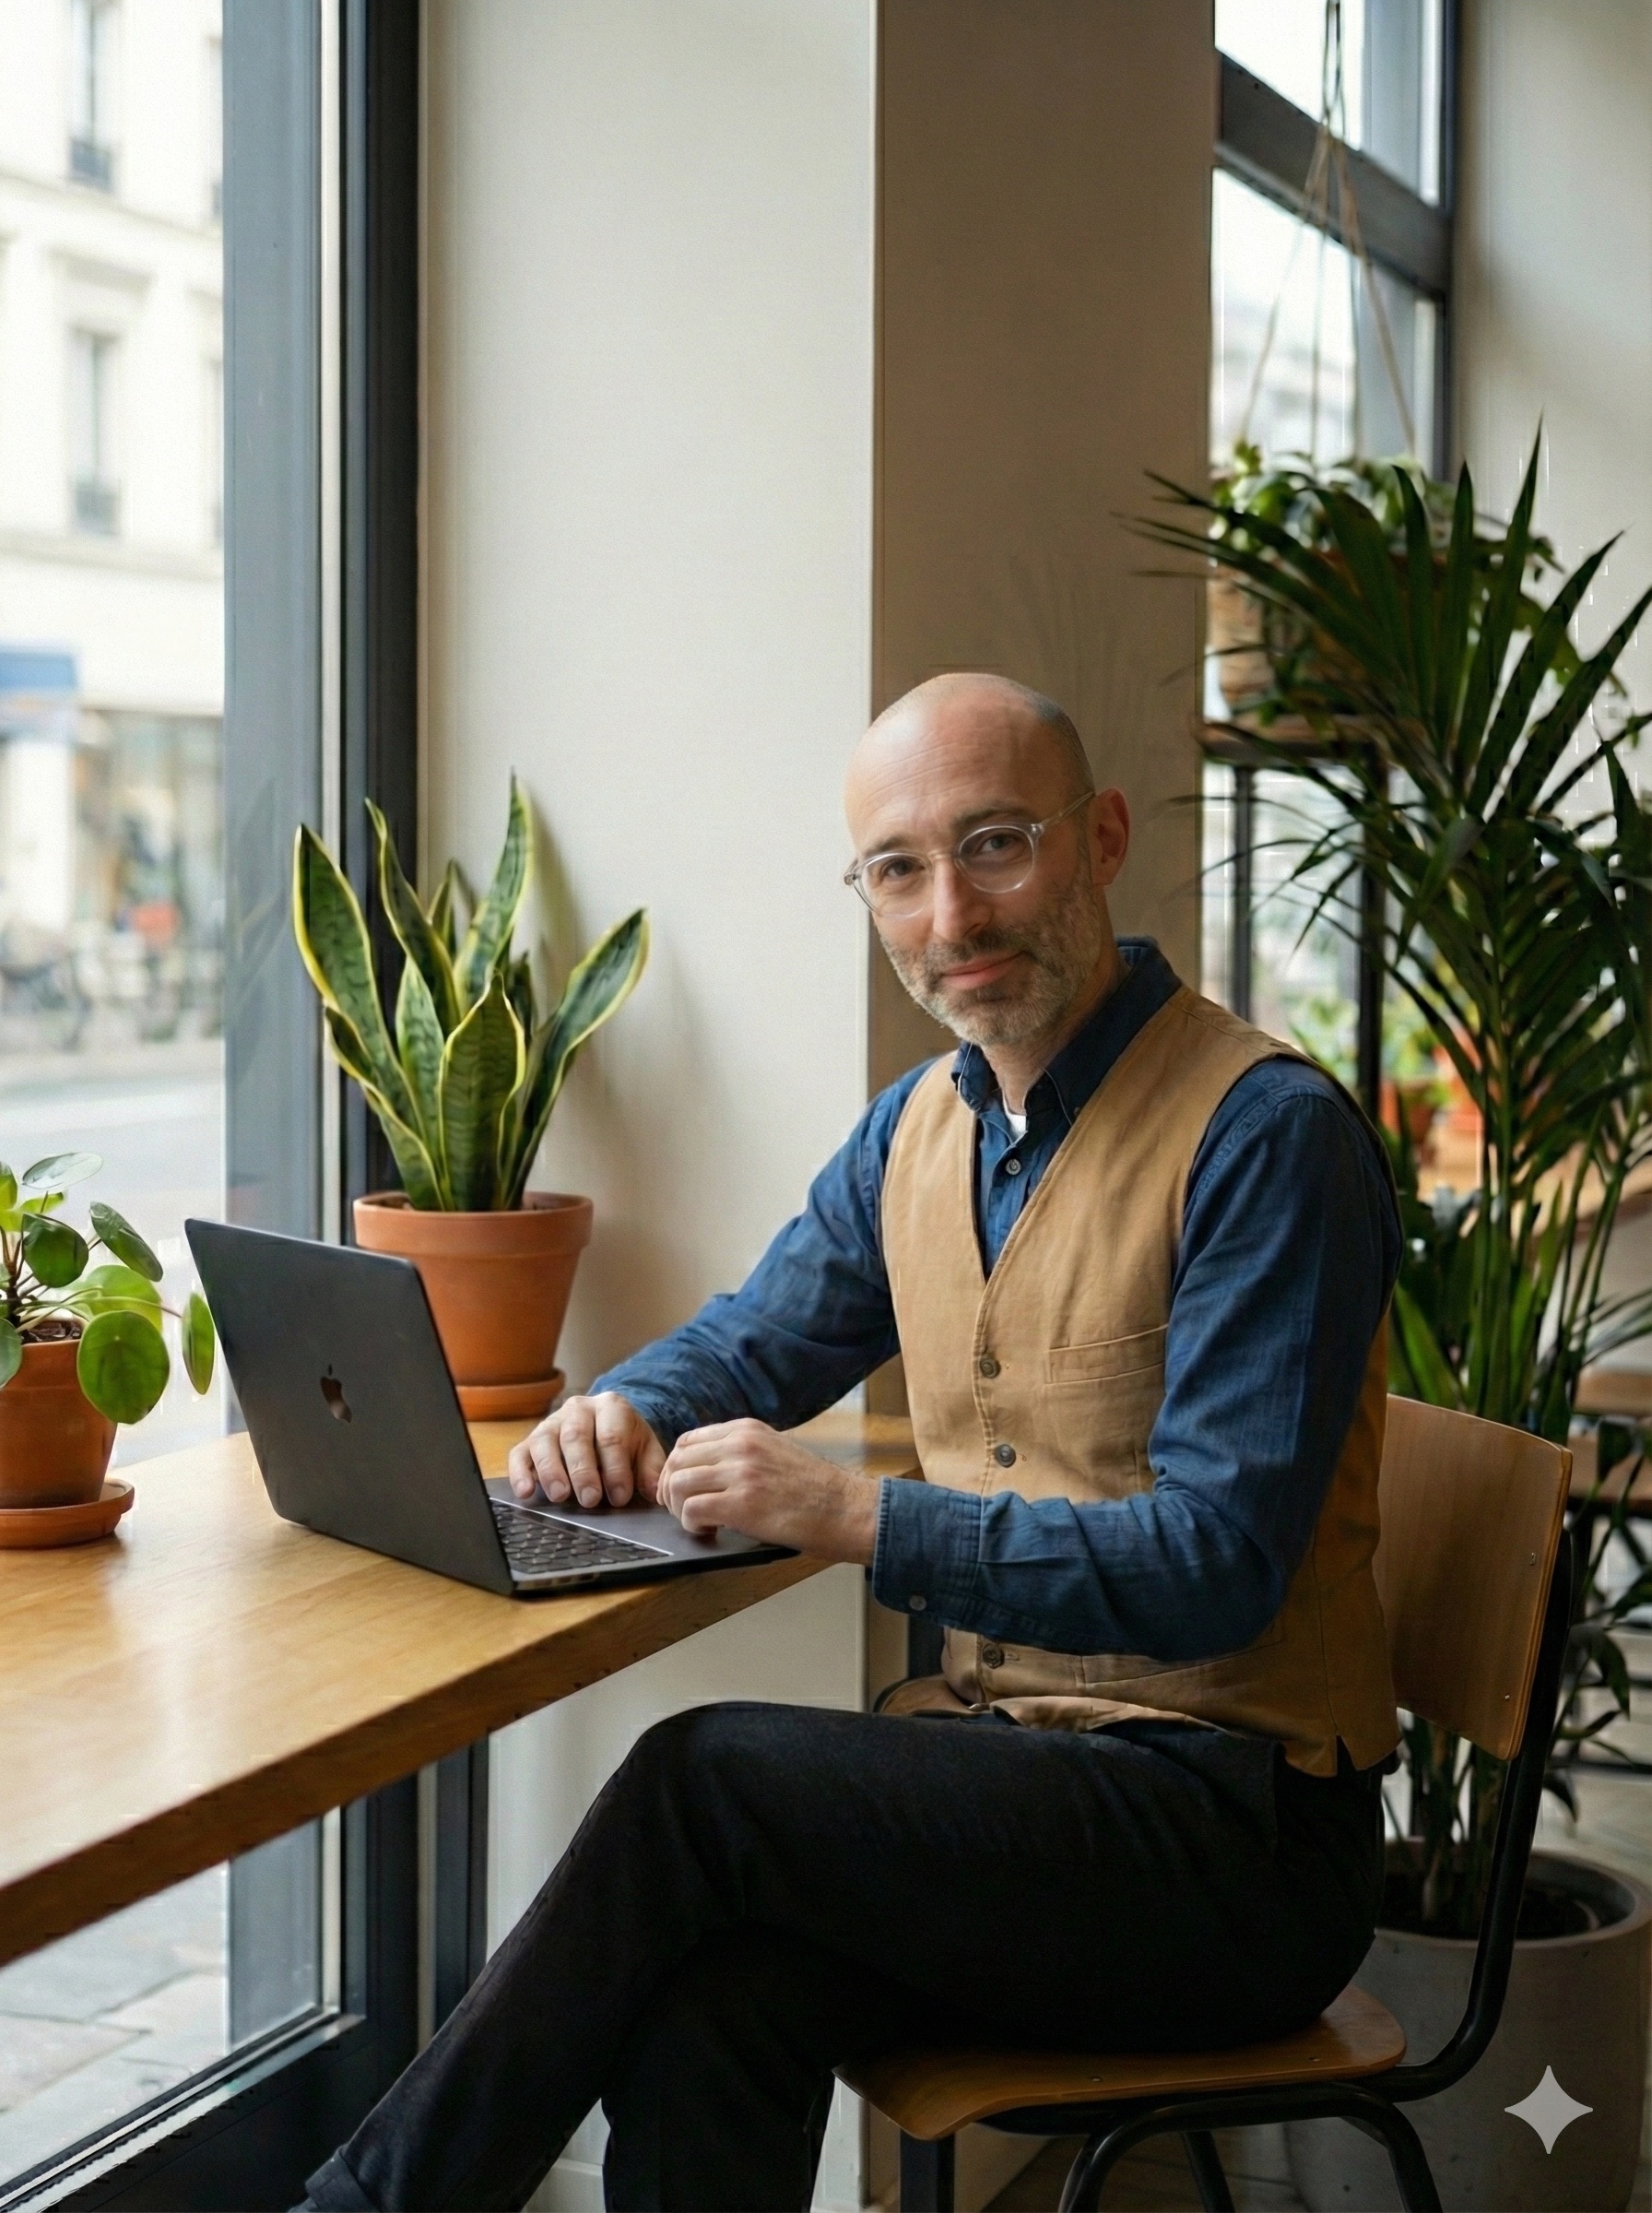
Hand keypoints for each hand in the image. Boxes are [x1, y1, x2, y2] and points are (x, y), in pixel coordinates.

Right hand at [508, 1392, 665, 1508]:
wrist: (605, 1423)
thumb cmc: (626, 1441)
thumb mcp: (646, 1449)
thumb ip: (651, 1468)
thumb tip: (654, 1491)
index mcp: (611, 1407)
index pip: (612, 1436)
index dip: (616, 1468)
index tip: (620, 1496)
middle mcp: (578, 1409)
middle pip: (576, 1437)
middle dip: (583, 1471)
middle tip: (590, 1499)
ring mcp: (551, 1423)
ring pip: (545, 1442)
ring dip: (551, 1470)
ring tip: (560, 1496)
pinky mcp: (529, 1441)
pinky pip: (519, 1454)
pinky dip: (520, 1473)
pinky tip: (526, 1492)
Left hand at [657, 1419, 879, 1562]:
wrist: (845, 1508)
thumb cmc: (816, 1488)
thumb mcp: (777, 1450)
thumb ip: (744, 1452)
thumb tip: (708, 1468)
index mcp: (747, 1430)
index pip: (687, 1440)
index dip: (676, 1467)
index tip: (680, 1487)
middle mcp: (740, 1445)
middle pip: (677, 1461)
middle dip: (671, 1489)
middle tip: (682, 1509)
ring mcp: (740, 1473)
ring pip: (678, 1485)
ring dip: (679, 1508)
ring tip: (698, 1521)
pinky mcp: (742, 1504)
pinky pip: (692, 1511)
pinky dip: (691, 1525)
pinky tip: (709, 1531)